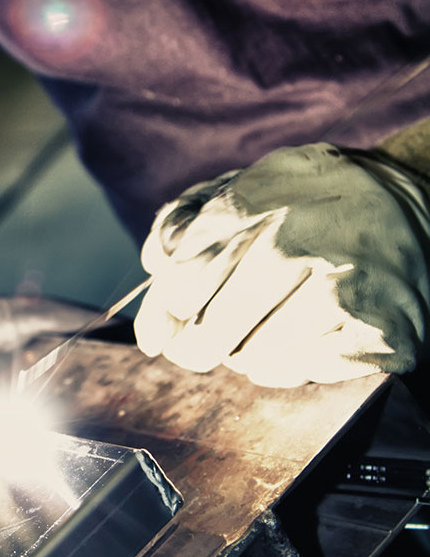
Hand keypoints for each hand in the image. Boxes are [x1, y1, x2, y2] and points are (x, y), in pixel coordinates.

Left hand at [134, 143, 429, 385]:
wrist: (413, 204)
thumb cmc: (311, 203)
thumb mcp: (250, 185)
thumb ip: (189, 216)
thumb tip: (152, 263)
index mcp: (262, 197)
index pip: (185, 271)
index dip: (166, 304)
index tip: (165, 320)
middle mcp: (301, 238)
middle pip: (212, 323)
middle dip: (194, 343)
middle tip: (194, 347)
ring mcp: (341, 286)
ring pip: (252, 355)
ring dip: (242, 354)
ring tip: (254, 335)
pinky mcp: (375, 330)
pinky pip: (300, 371)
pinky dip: (285, 365)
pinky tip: (294, 342)